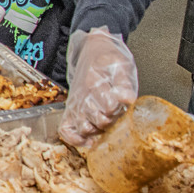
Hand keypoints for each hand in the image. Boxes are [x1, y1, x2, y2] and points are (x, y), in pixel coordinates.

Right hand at [58, 27, 138, 148]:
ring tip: (106, 124)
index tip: (125, 105)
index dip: (120, 109)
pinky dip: (75, 139)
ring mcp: (75, 105)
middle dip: (112, 121)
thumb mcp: (122, 65)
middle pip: (98, 120)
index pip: (109, 106)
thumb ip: (124, 84)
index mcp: (95, 83)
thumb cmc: (109, 60)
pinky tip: (88, 141)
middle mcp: (83, 96)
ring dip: (97, 130)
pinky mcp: (71, 111)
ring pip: (83, 127)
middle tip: (118, 114)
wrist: (92, 52)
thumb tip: (127, 99)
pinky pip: (66, 130)